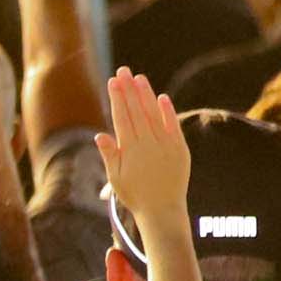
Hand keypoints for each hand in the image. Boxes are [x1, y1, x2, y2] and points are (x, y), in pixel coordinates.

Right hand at [96, 70, 192, 225]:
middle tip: (123, 71)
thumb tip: (100, 134)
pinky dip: (168, 111)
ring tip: (139, 77)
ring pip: (153, 114)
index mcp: (129, 149)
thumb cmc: (135, 195)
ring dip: (146, 94)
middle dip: (129, 89)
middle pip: (136, 110)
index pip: (122, 117)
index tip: (113, 81)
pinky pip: (173, 126)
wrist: (162, 210)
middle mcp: (147, 143)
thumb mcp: (115, 178)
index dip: (117, 98)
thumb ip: (109, 154)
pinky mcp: (180, 149)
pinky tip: (162, 97)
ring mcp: (165, 145)